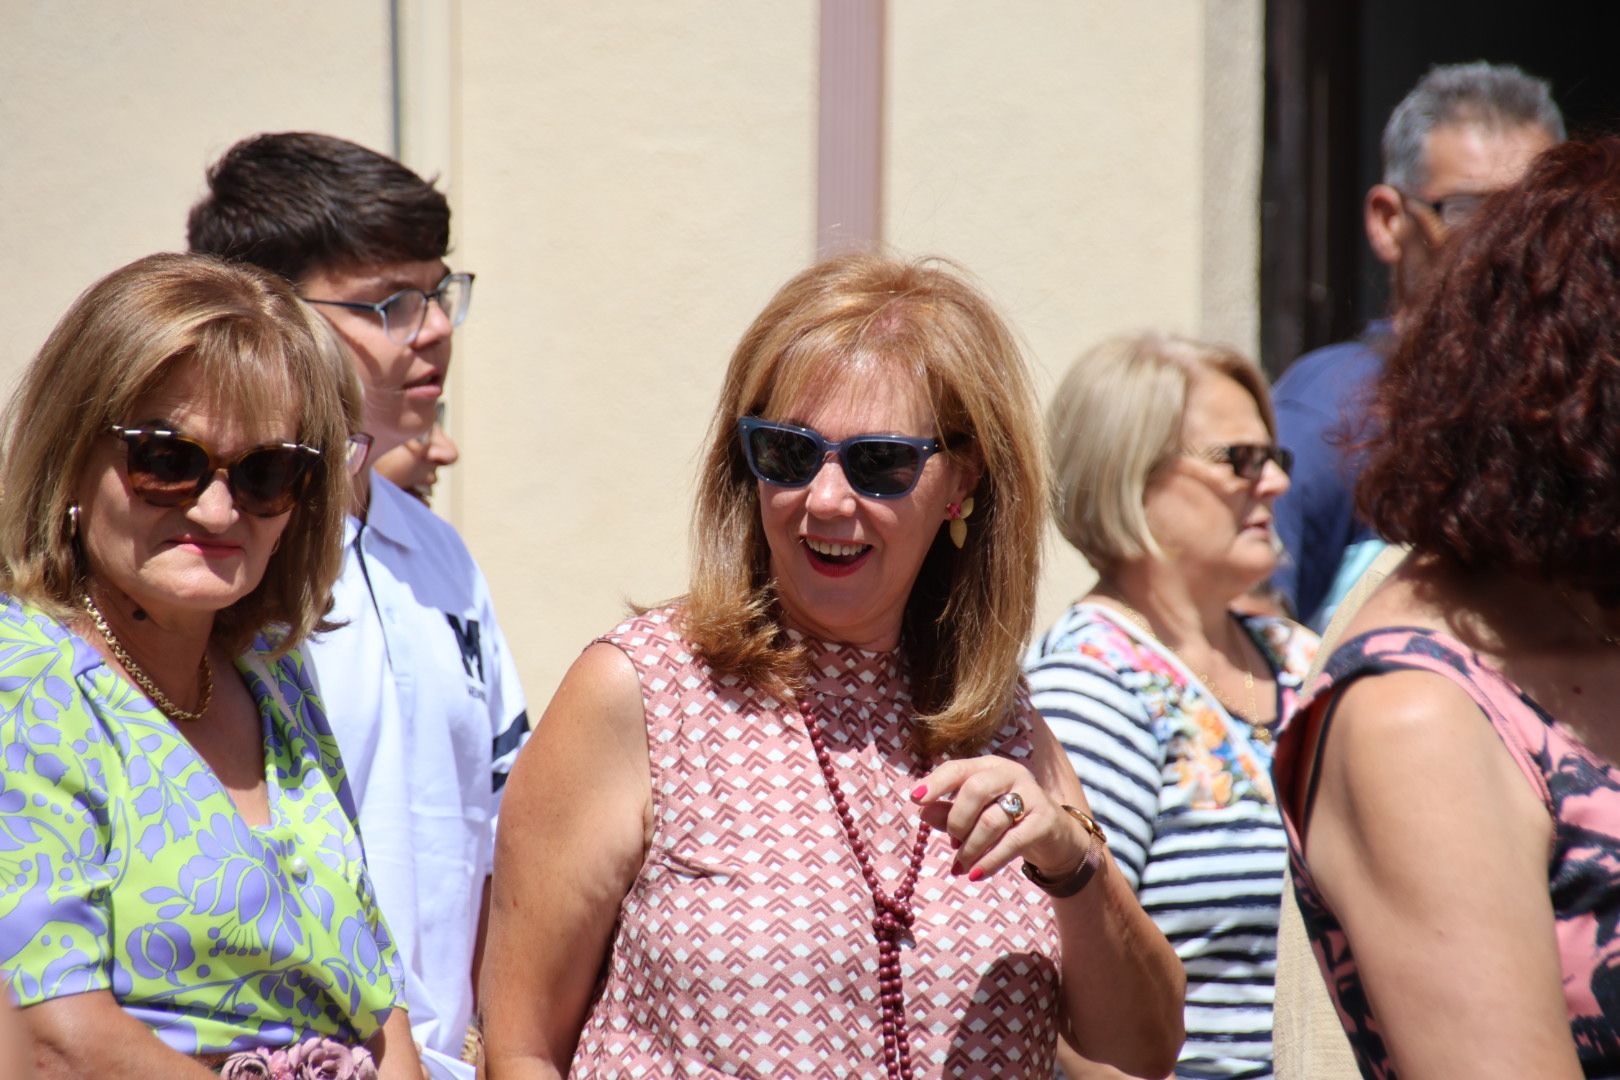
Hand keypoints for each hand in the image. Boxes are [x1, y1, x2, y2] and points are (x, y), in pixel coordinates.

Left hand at [909, 756, 1090, 884]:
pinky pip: (1011, 842)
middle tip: (951, 842)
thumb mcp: (974, 815)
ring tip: (961, 864)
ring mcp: (1032, 795)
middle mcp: (1012, 774)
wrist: (1055, 838)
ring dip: (970, 847)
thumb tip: (922, 809)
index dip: (935, 783)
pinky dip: (988, 861)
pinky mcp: (1045, 821)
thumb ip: (947, 811)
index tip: (914, 799)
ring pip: (991, 820)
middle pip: (975, 789)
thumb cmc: (1005, 822)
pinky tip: (974, 874)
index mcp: (989, 766)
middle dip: (956, 821)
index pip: (958, 768)